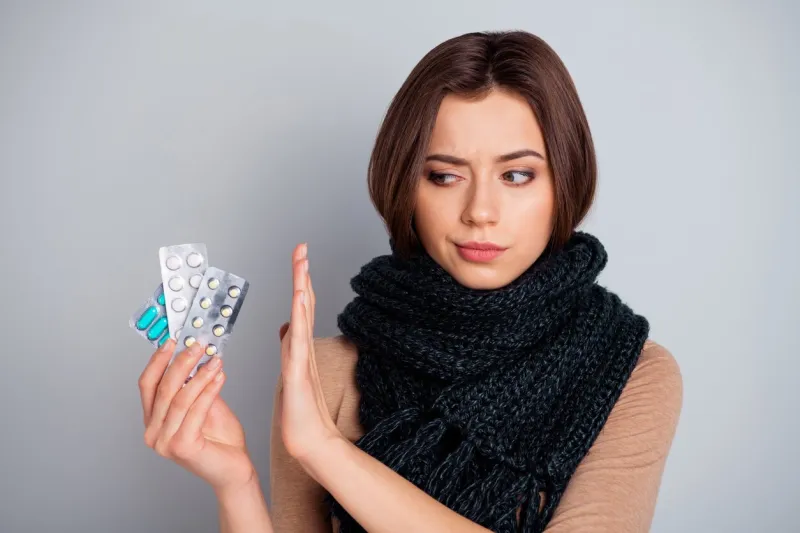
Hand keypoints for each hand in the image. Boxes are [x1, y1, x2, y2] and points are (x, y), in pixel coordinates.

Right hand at [139, 340, 254, 495]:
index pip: (147, 385)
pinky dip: (209, 390)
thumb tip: (196, 356)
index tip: (172, 341)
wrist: (234, 470)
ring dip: (199, 375)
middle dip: (182, 362)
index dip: (158, 361)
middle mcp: (153, 433)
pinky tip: (219, 377)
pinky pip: (196, 410)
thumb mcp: (206, 405)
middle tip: (199, 346)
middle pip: (163, 389)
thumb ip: (196, 386)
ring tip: (215, 360)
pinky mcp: (181, 447)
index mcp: (153, 421)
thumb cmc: (220, 440)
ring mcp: (164, 442)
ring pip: (180, 398)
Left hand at [277, 243, 342, 464]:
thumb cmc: (300, 412)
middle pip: (304, 302)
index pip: (300, 306)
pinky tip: (299, 296)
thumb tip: (285, 326)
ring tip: (301, 262)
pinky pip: (298, 337)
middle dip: (302, 274)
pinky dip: (300, 314)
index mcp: (299, 346)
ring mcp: (303, 357)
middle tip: (301, 248)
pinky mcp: (297, 370)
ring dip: (301, 286)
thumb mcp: (290, 372)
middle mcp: (304, 347)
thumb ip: (291, 347)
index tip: (299, 257)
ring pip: (303, 314)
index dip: (299, 280)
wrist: (309, 440)